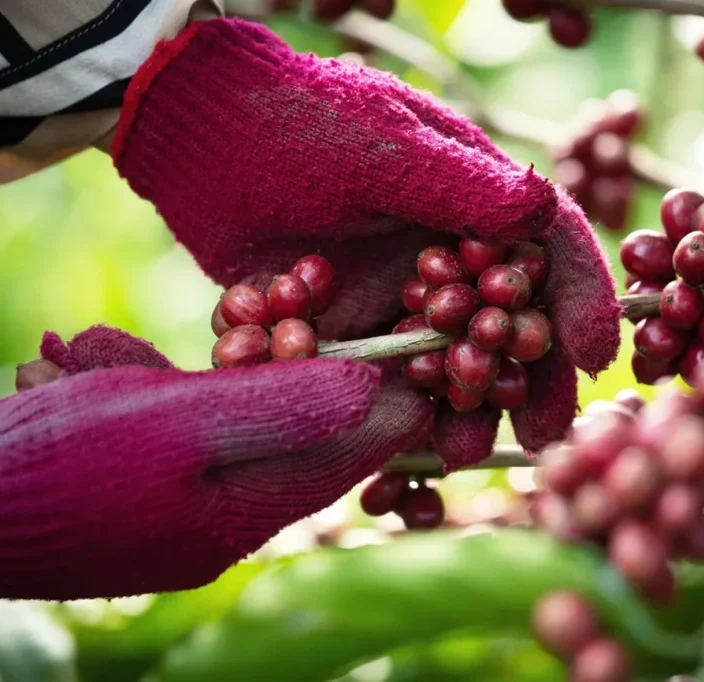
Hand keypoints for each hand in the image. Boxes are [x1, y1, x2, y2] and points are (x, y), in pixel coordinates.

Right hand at [0, 326, 431, 599]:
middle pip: (294, 437)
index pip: (351, 453)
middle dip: (288, 370)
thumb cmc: (63, 464)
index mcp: (251, 510)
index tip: (424, 344)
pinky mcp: (135, 492)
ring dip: (204, 375)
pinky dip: (147, 389)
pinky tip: (92, 362)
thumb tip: (377, 389)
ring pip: (224, 425)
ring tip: (151, 341)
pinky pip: (168, 431)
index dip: (391, 398)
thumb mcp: (178, 421)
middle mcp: (225, 520)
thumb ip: (282, 405)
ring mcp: (178, 510)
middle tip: (297, 312)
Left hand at [112, 18, 620, 468]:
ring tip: (456, 457)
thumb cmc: (304, 121)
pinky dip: (389, 408)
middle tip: (537, 438)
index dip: (580, 303)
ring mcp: (402, 290)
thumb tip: (541, 206)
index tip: (594, 360)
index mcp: (477, 199)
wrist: (205, 136)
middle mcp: (450, 250)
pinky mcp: (354, 321)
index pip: (549, 249)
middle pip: (509, 321)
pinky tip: (389, 443)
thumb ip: (460, 186)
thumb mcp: (387, 148)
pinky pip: (384, 375)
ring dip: (460, 410)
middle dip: (526, 381)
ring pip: (450, 362)